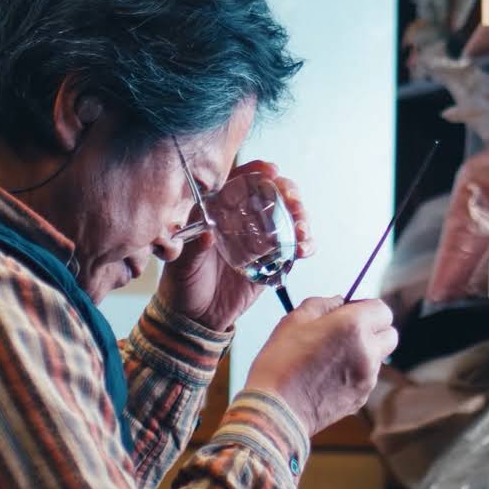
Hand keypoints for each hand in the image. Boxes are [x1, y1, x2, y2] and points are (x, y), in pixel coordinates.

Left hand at [157, 160, 313, 332]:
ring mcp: (261, 239)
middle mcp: (243, 220)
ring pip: (289, 218)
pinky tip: (304, 249)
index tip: (270, 171)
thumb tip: (207, 234)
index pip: (241, 182)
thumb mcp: (182, 264)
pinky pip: (295, 247)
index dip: (258, 171)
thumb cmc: (183, 284)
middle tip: (294, 201)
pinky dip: (305, 245)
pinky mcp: (274, 261)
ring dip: (302, 218)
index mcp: (219, 211)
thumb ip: (194, 248)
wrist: (196, 318)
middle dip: (289, 192)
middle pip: (273, 194)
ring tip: (302, 230)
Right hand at [244, 297, 397, 435]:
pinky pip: (367, 378)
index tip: (350, 310)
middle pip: (390, 334)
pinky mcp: (361, 398)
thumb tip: (339, 301)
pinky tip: (329, 376)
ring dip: (364, 352)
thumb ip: (322, 304)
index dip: (367, 307)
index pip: (382, 309)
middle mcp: (367, 351)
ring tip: (331, 357)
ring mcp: (367, 377)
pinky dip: (355, 373)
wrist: (276, 410)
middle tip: (348, 332)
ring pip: (378, 357)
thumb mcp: (294, 321)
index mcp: (353, 326)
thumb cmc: (281, 365)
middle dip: (374, 329)